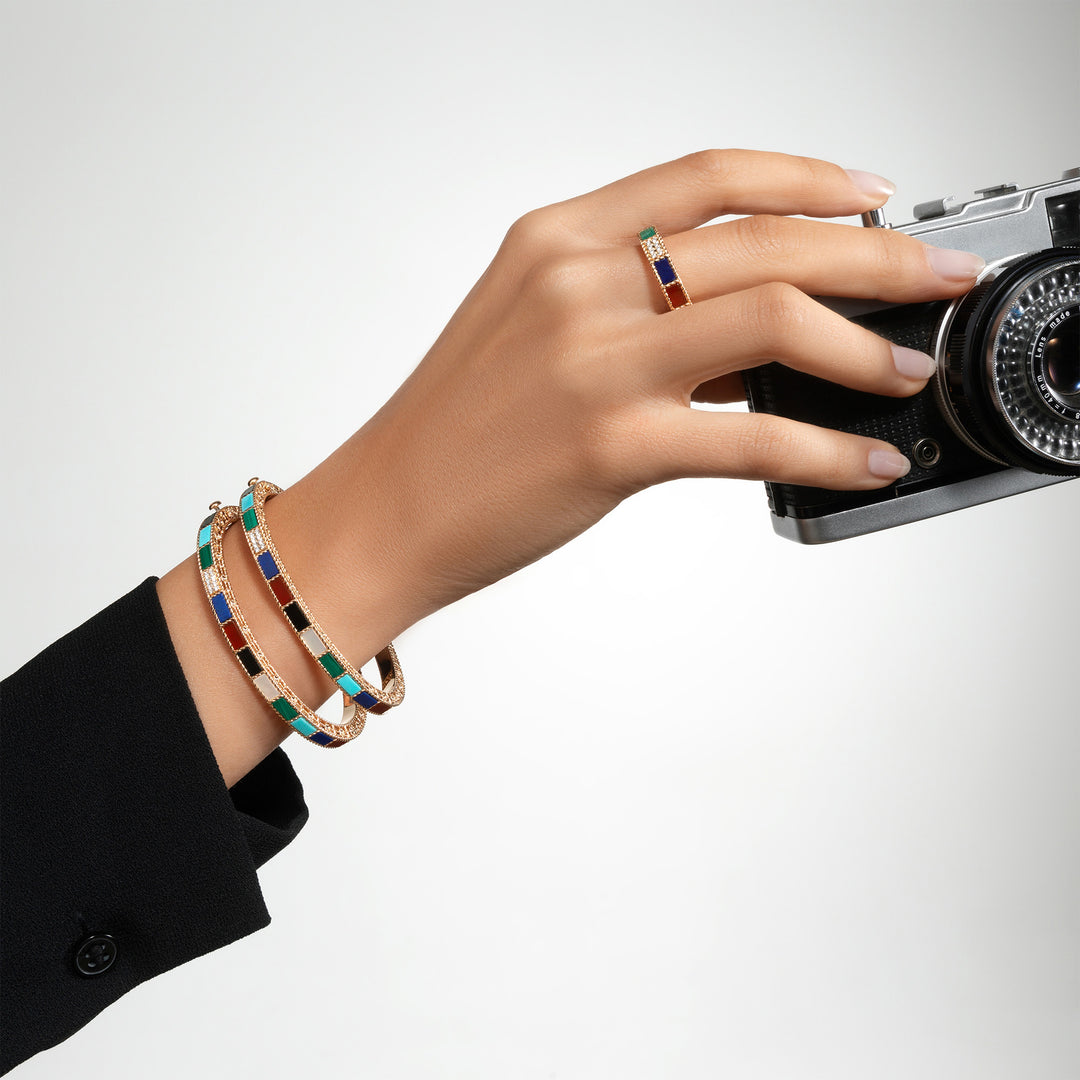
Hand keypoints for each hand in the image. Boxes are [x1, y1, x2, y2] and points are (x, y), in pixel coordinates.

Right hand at [298, 149, 983, 625]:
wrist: (383, 512)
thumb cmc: (452, 429)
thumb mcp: (530, 330)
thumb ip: (630, 309)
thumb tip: (746, 327)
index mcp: (556, 238)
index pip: (710, 176)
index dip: (809, 177)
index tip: (873, 197)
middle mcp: (576, 282)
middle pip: (766, 239)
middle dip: (875, 254)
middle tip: (934, 277)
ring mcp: (591, 361)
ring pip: (773, 318)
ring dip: (863, 344)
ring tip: (905, 369)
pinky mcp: (608, 445)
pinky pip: (749, 435)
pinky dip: (824, 448)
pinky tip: (859, 460)